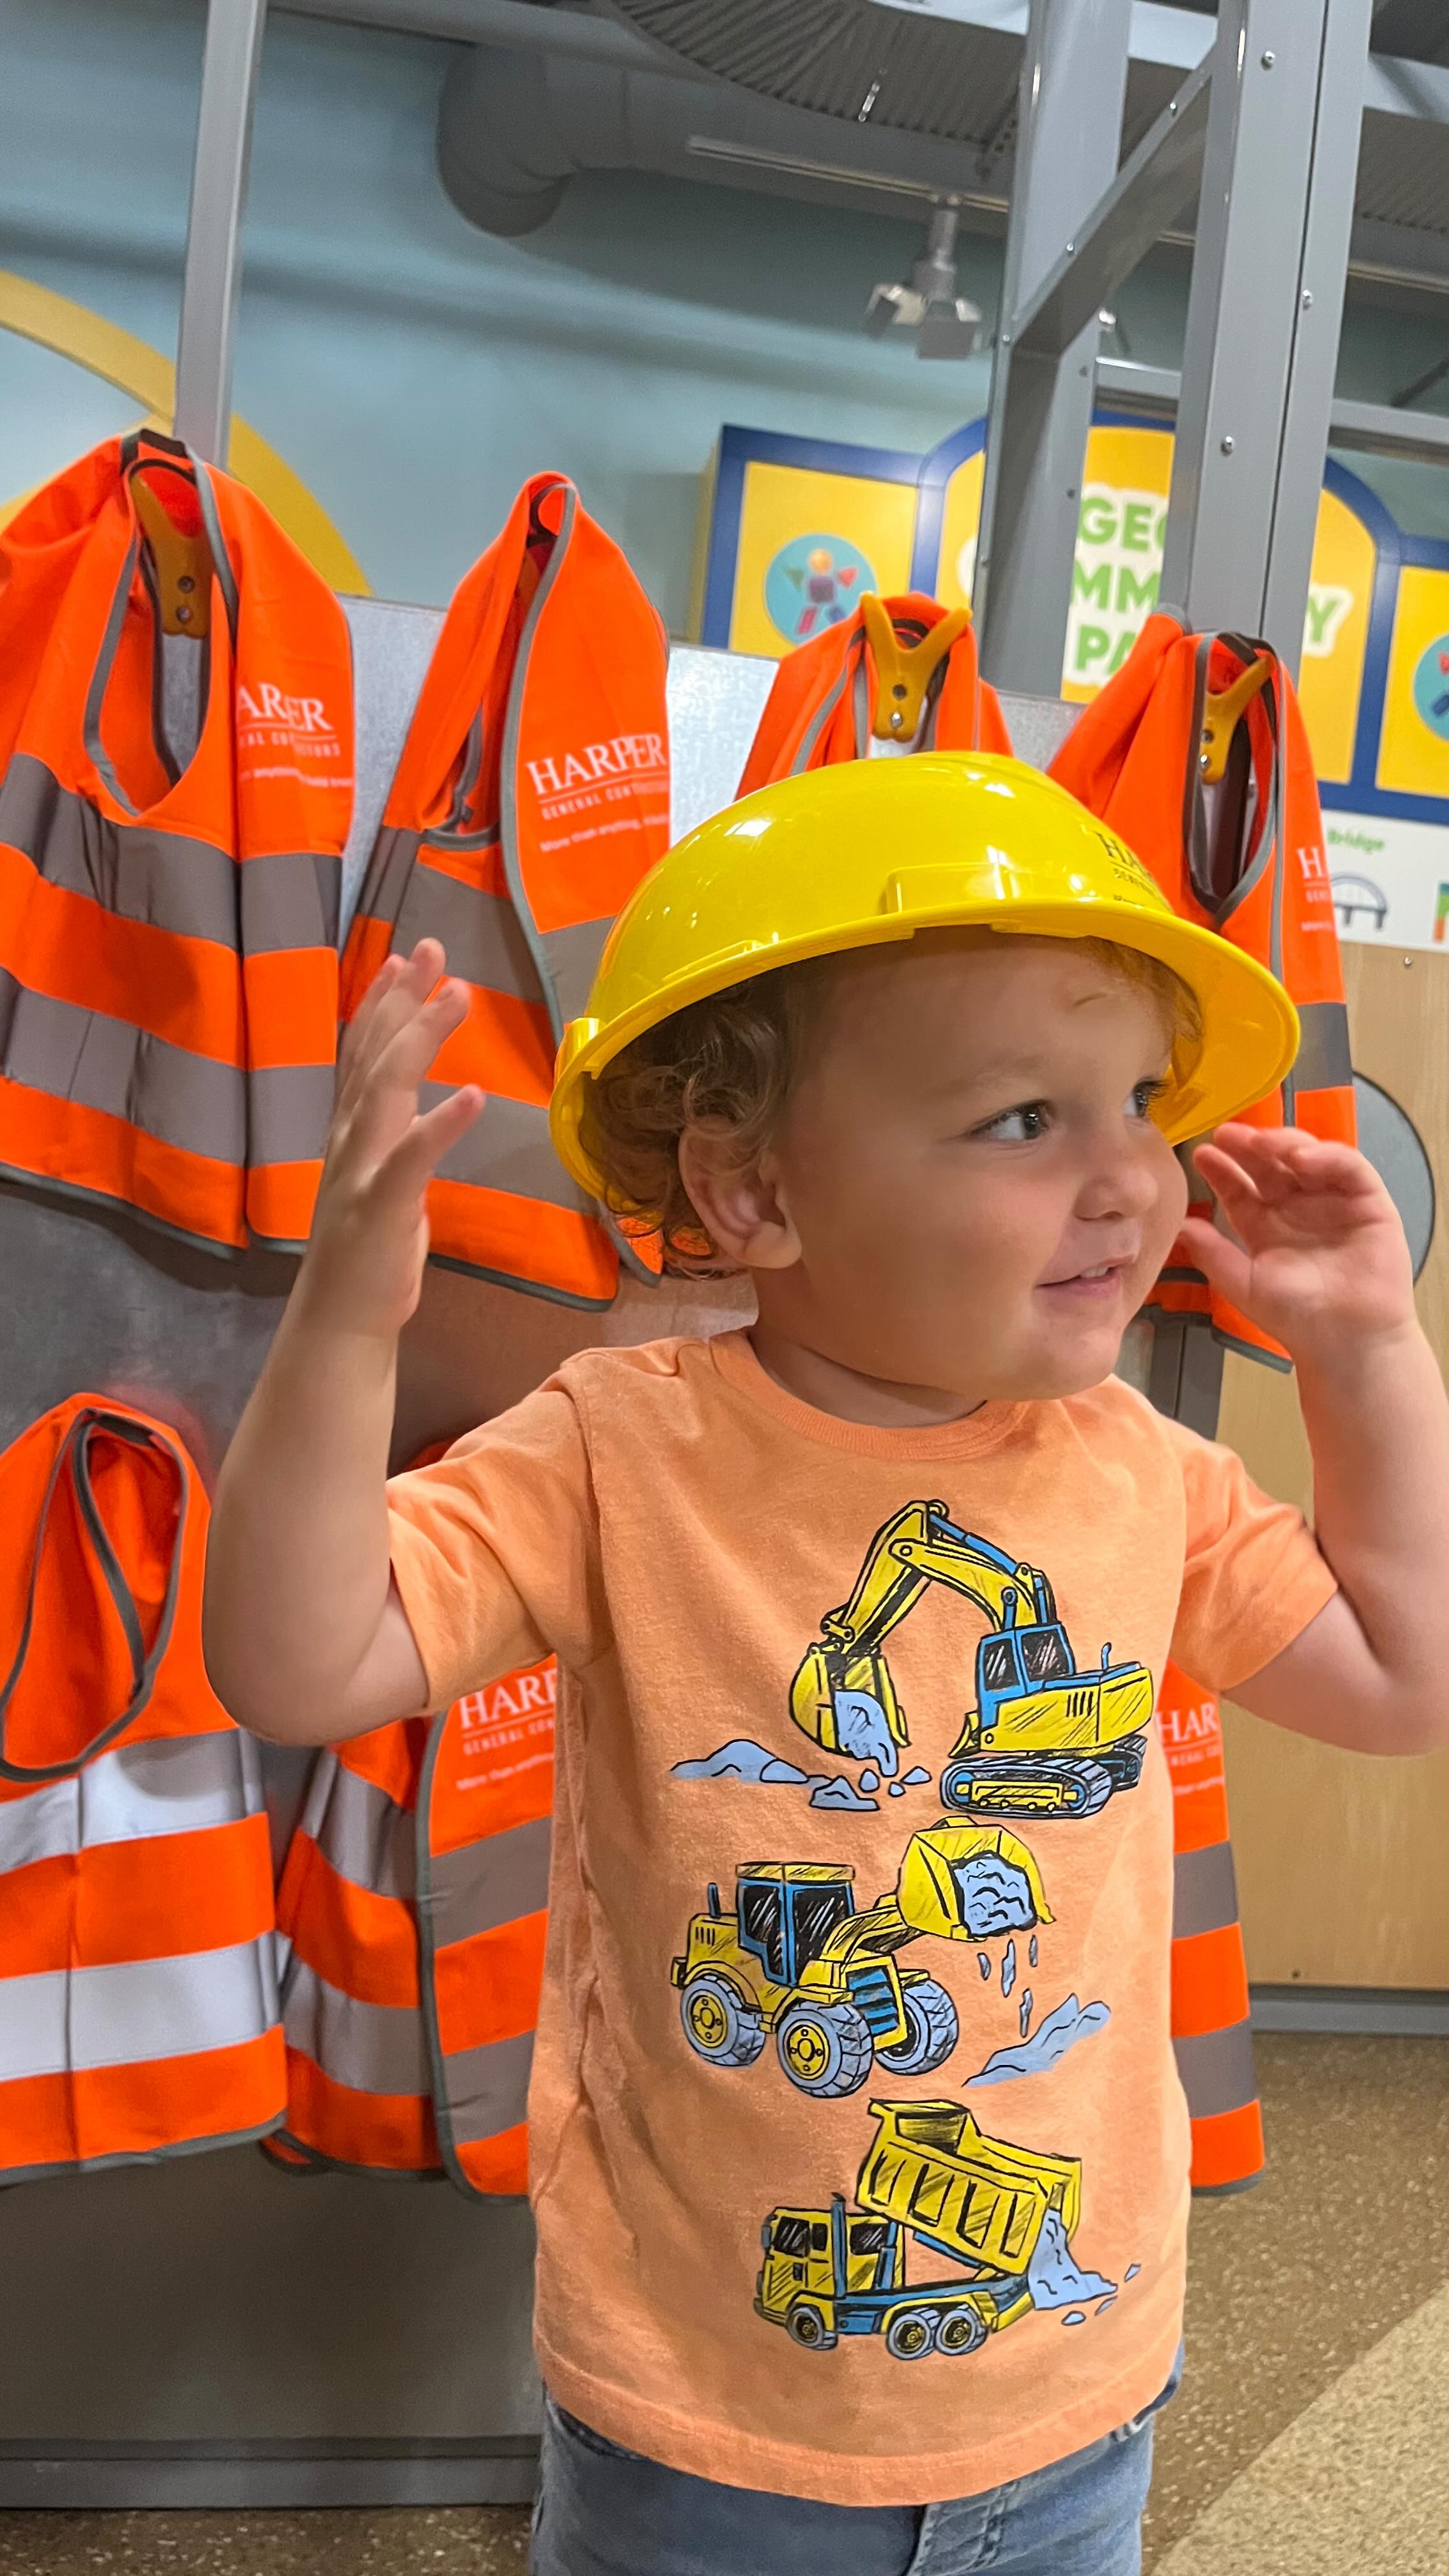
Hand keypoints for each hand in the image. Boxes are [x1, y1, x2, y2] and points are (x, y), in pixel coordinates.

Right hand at [297, 939, 481, 1342]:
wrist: (339, 1319)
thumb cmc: (367, 1252)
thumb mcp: (379, 1178)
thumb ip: (392, 1136)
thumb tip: (419, 1099)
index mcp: (350, 1132)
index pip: (362, 1053)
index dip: (382, 1002)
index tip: (405, 958)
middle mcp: (349, 1140)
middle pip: (373, 1054)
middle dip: (403, 998)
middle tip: (432, 947)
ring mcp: (360, 1171)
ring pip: (386, 1090)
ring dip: (421, 1038)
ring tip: (457, 995)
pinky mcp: (381, 1209)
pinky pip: (411, 1160)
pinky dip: (440, 1125)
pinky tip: (473, 1095)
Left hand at [1182, 1122, 1415, 1372]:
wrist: (1345, 1341)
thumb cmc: (1296, 1317)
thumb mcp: (1244, 1283)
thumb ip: (1212, 1253)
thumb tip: (1179, 1226)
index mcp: (1265, 1225)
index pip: (1239, 1188)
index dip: (1222, 1169)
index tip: (1202, 1154)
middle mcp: (1297, 1208)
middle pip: (1271, 1165)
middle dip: (1248, 1146)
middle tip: (1227, 1135)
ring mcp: (1333, 1201)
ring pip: (1308, 1157)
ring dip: (1284, 1144)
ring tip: (1261, 1143)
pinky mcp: (1369, 1202)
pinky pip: (1349, 1168)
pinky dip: (1327, 1156)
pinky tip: (1302, 1158)